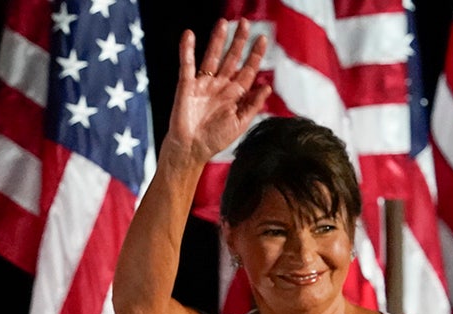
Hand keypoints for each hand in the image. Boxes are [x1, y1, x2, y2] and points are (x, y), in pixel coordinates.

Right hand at [167, 18, 269, 163]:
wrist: (190, 150)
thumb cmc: (214, 140)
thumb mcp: (240, 124)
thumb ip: (252, 105)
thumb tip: (266, 86)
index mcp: (234, 95)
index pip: (247, 70)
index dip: (255, 55)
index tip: (263, 39)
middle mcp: (219, 86)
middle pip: (231, 59)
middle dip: (238, 41)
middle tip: (245, 23)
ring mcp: (203, 85)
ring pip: (212, 57)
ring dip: (217, 40)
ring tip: (222, 23)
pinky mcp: (186, 87)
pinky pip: (187, 65)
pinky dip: (187, 50)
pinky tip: (189, 36)